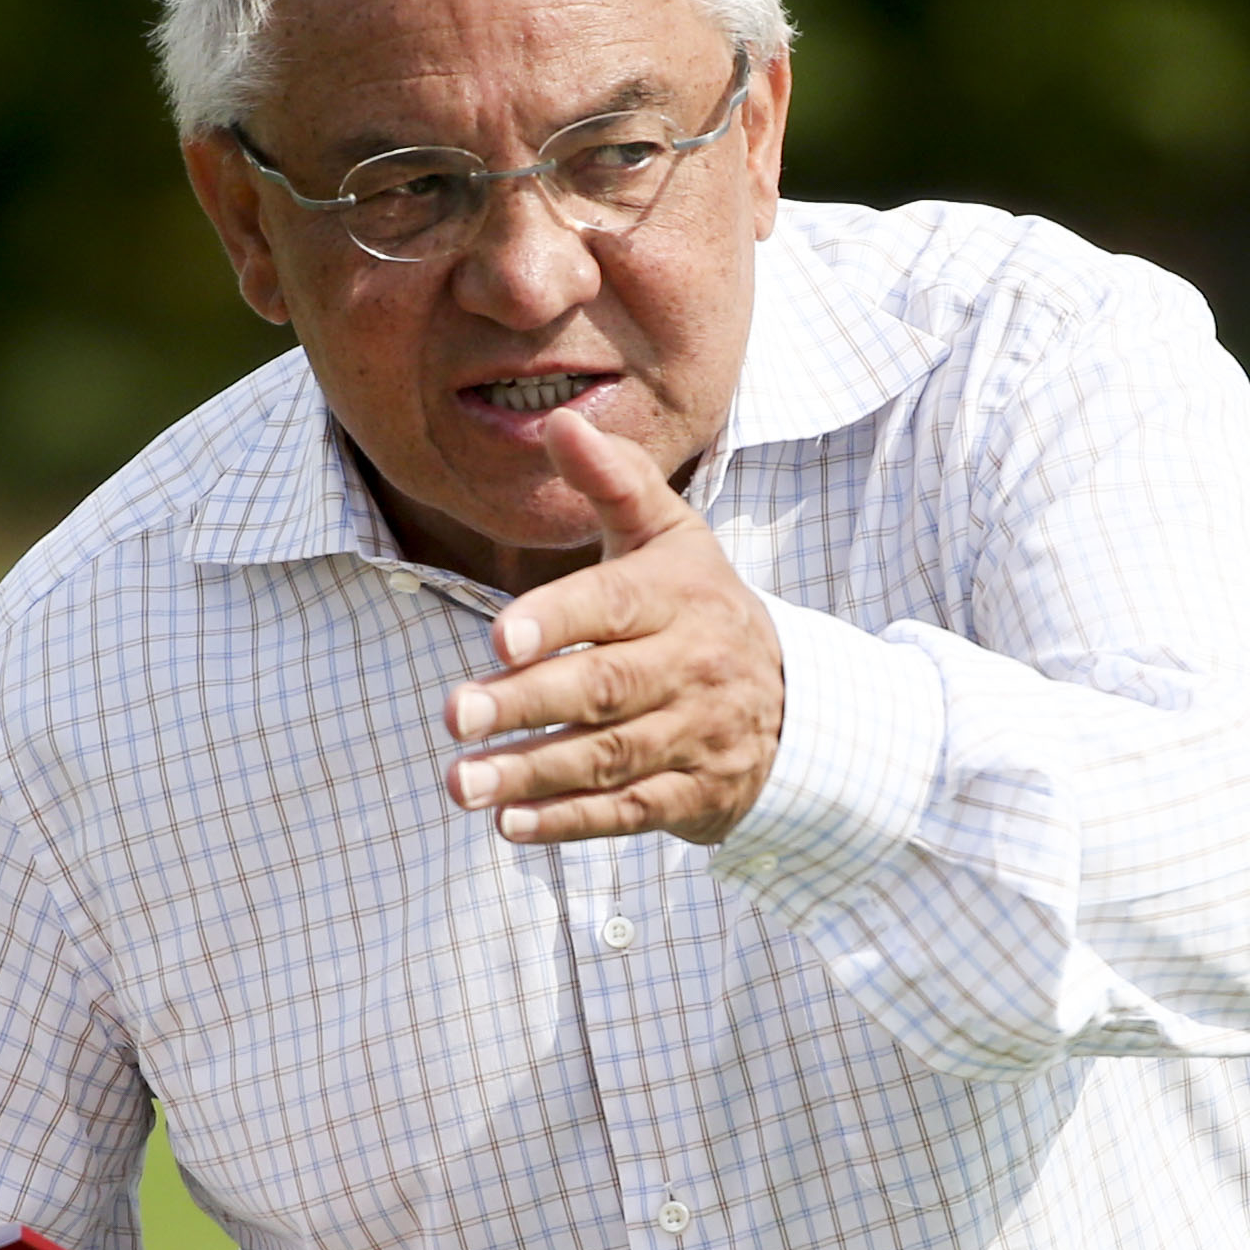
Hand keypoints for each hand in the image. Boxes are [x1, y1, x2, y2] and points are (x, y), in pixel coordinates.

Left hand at [440, 411, 782, 845]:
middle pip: (604, 688)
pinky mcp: (696, 793)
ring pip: (610, 757)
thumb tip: (558, 422)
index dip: (557, 621)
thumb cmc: (697, 603)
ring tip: (461, 783)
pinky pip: (630, 812)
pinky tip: (511, 826)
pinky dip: (570, 823)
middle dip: (526, 703)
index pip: (615, 604)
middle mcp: (692, 665)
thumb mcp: (669, 534)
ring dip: (532, 774)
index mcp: (680, 594)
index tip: (497, 640)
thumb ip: (614, 480)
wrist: (795, 698)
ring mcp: (696, 734)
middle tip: (454, 716)